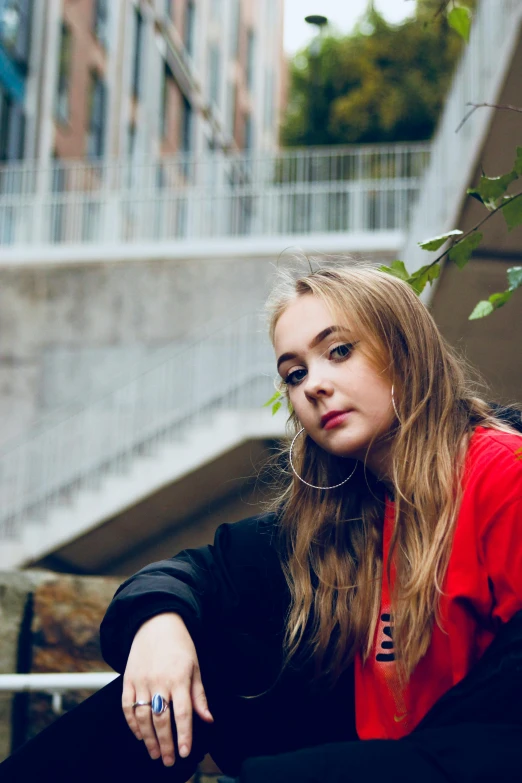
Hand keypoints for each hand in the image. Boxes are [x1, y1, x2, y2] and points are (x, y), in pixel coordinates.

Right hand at [122, 612, 213, 766]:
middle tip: (169, 761)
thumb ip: (199, 695)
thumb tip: (208, 719)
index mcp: (179, 678)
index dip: (184, 735)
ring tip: (155, 753)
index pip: (182, 713)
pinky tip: (139, 735)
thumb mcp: (195, 666)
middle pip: (161, 719)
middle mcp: (159, 681)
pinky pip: (127, 707)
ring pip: (142, 717)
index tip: (185, 752)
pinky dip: (132, 724)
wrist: (156, 622)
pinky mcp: (128, 680)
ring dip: (148, 738)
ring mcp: (141, 681)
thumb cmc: (179, 644)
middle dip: (166, 744)